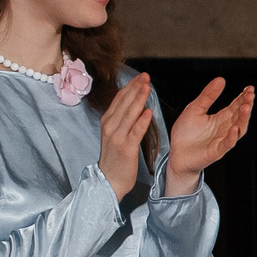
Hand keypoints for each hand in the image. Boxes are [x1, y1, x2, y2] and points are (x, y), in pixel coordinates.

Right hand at [97, 73, 154, 199]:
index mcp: (107, 122)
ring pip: (128, 114)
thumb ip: (122, 120)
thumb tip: (132, 105)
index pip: (119, 99)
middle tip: (146, 76)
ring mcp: (116, 137)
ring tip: (148, 87)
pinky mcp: (125, 148)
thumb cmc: (115, 158)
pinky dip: (141, 121)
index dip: (130, 87)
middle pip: (123, 103)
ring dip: (138, 99)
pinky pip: (135, 132)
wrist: (109, 181)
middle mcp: (110, 126)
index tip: (141, 77)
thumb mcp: (115, 135)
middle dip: (135, 88)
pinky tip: (148, 112)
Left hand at [165, 77, 254, 196]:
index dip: (243, 97)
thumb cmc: (185, 134)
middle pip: (240, 116)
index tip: (249, 88)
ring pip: (238, 129)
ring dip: (243, 119)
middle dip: (246, 105)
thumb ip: (208, 96)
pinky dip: (232, 137)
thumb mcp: (195, 108)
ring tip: (246, 107)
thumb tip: (220, 80)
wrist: (177, 154)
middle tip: (250, 95)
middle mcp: (224, 129)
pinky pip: (227, 144)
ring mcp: (222, 140)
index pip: (236, 106)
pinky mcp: (216, 151)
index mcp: (220, 118)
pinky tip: (234, 128)